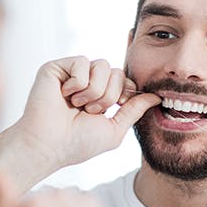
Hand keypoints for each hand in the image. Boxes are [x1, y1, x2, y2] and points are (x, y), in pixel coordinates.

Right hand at [13, 56, 160, 169]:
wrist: (49, 144)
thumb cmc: (78, 143)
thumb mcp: (115, 129)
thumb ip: (135, 110)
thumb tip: (156, 97)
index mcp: (101, 96)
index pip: (125, 80)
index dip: (125, 92)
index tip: (117, 107)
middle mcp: (87, 83)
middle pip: (117, 72)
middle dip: (109, 96)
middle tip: (89, 111)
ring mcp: (72, 74)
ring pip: (102, 65)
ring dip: (93, 91)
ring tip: (77, 105)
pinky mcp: (57, 67)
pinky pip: (82, 61)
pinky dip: (77, 83)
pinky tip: (64, 95)